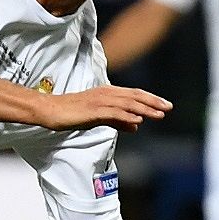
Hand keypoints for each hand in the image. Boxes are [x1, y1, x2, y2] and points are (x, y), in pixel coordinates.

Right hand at [36, 86, 170, 131]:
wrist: (50, 110)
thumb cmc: (71, 113)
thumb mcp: (98, 118)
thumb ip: (118, 121)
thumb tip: (137, 126)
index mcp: (108, 93)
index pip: (134, 95)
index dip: (151, 99)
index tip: (165, 105)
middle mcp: (106, 94)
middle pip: (135, 96)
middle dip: (153, 102)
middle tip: (169, 108)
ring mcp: (99, 101)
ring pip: (127, 104)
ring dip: (144, 109)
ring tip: (159, 114)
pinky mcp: (92, 110)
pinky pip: (113, 112)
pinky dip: (126, 115)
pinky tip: (137, 120)